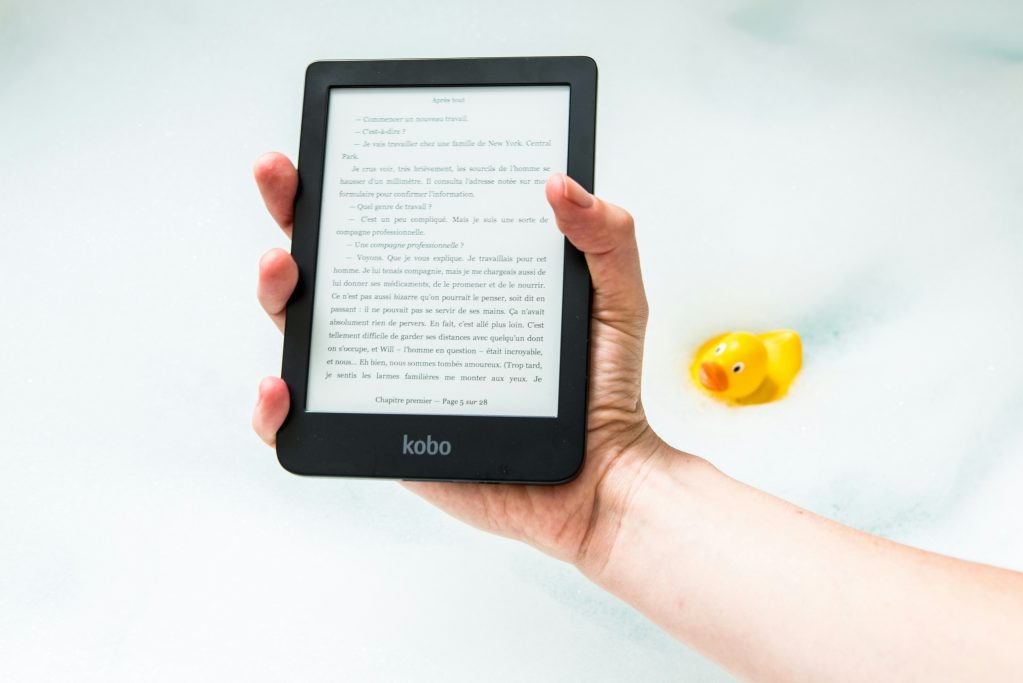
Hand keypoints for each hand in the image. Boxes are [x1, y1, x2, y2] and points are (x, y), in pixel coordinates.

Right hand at [252, 152, 669, 575]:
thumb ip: (605, 237)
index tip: (327, 146)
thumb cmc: (603, 389)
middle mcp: (411, 320)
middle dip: (291, 213)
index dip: (353, 182)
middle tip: (280, 180)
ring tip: (283, 271)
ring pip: (305, 331)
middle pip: (331, 261)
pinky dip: (277, 410)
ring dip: (275, 294)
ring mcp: (389, 376)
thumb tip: (561, 183)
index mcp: (453, 279)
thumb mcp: (615, 297)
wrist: (599, 480)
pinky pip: (308, 425)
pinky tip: (282, 389)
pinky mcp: (379, 433)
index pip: (391, 219)